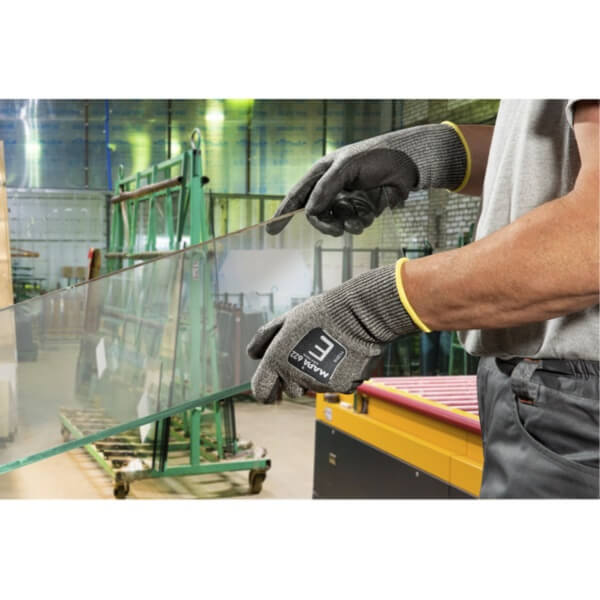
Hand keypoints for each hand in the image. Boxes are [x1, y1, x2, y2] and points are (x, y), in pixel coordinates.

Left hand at [247, 262, 418, 401]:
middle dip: (296, 378)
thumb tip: (253, 354)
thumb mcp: (287, 319)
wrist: (357, 315)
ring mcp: (317, 384)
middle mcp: (294, 376)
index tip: (272, 390)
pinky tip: (342, 356)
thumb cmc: (320, 314)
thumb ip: (265, 338)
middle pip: (291, 390)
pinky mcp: (339, 387)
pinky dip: (337, 375)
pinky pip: (335, 386)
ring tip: (328, 350)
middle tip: (309, 355)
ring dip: (317, 375)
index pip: (261, 392)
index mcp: (276, 361)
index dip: (265, 392)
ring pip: (313, 387)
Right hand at [266, 123, 466, 235]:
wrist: (409, 163)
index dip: (283, 213)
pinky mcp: (364, 208)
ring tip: (362, 219)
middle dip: (327, 224)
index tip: (271, 230)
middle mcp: (333, 188)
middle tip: (336, 230)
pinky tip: (373, 212)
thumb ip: (326, 188)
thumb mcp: (347, 166)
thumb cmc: (376, 155)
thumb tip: (309, 210)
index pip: (298, 196)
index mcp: (323, 173)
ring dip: (349, 224)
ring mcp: (348, 199)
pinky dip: (364, 221)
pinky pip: (356, 223)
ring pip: (338, 222)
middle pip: (317, 215)